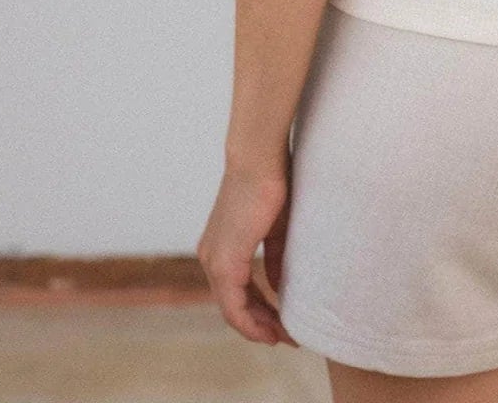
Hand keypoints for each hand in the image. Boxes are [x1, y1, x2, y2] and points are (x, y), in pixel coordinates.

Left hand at [197, 162, 295, 345]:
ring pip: (232, 310)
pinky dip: (252, 321)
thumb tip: (279, 286)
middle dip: (261, 324)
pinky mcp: (224, 263)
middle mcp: (211, 258)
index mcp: (221, 248)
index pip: (237, 292)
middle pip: (233, 306)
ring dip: (258, 326)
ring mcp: (214, 262)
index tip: (282, 323)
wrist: (258, 159)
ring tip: (283, 337)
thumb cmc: (270, 184)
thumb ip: (275, 259)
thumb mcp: (275, 229)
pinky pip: (234, 305)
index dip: (259, 312)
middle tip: (286, 337)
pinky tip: (272, 328)